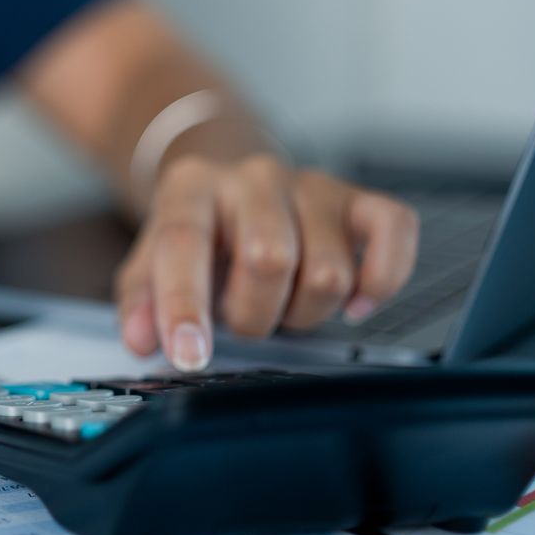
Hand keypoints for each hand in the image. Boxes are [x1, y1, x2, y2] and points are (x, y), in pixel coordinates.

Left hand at [114, 155, 418, 369]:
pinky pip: (394, 233)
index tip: (189, 355)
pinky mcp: (360, 199)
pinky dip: (379, 281)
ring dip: (304, 312)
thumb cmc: (197, 237)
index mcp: (190, 189)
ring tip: (282, 302)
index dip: (184, 305)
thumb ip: (140, 303)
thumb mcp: (150, 265)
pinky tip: (352, 301)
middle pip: (269, 259)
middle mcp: (253, 178)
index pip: (184, 243)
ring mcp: (312, 185)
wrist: (230, 185)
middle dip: (254, 314)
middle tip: (243, 317)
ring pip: (328, 271)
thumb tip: (142, 340)